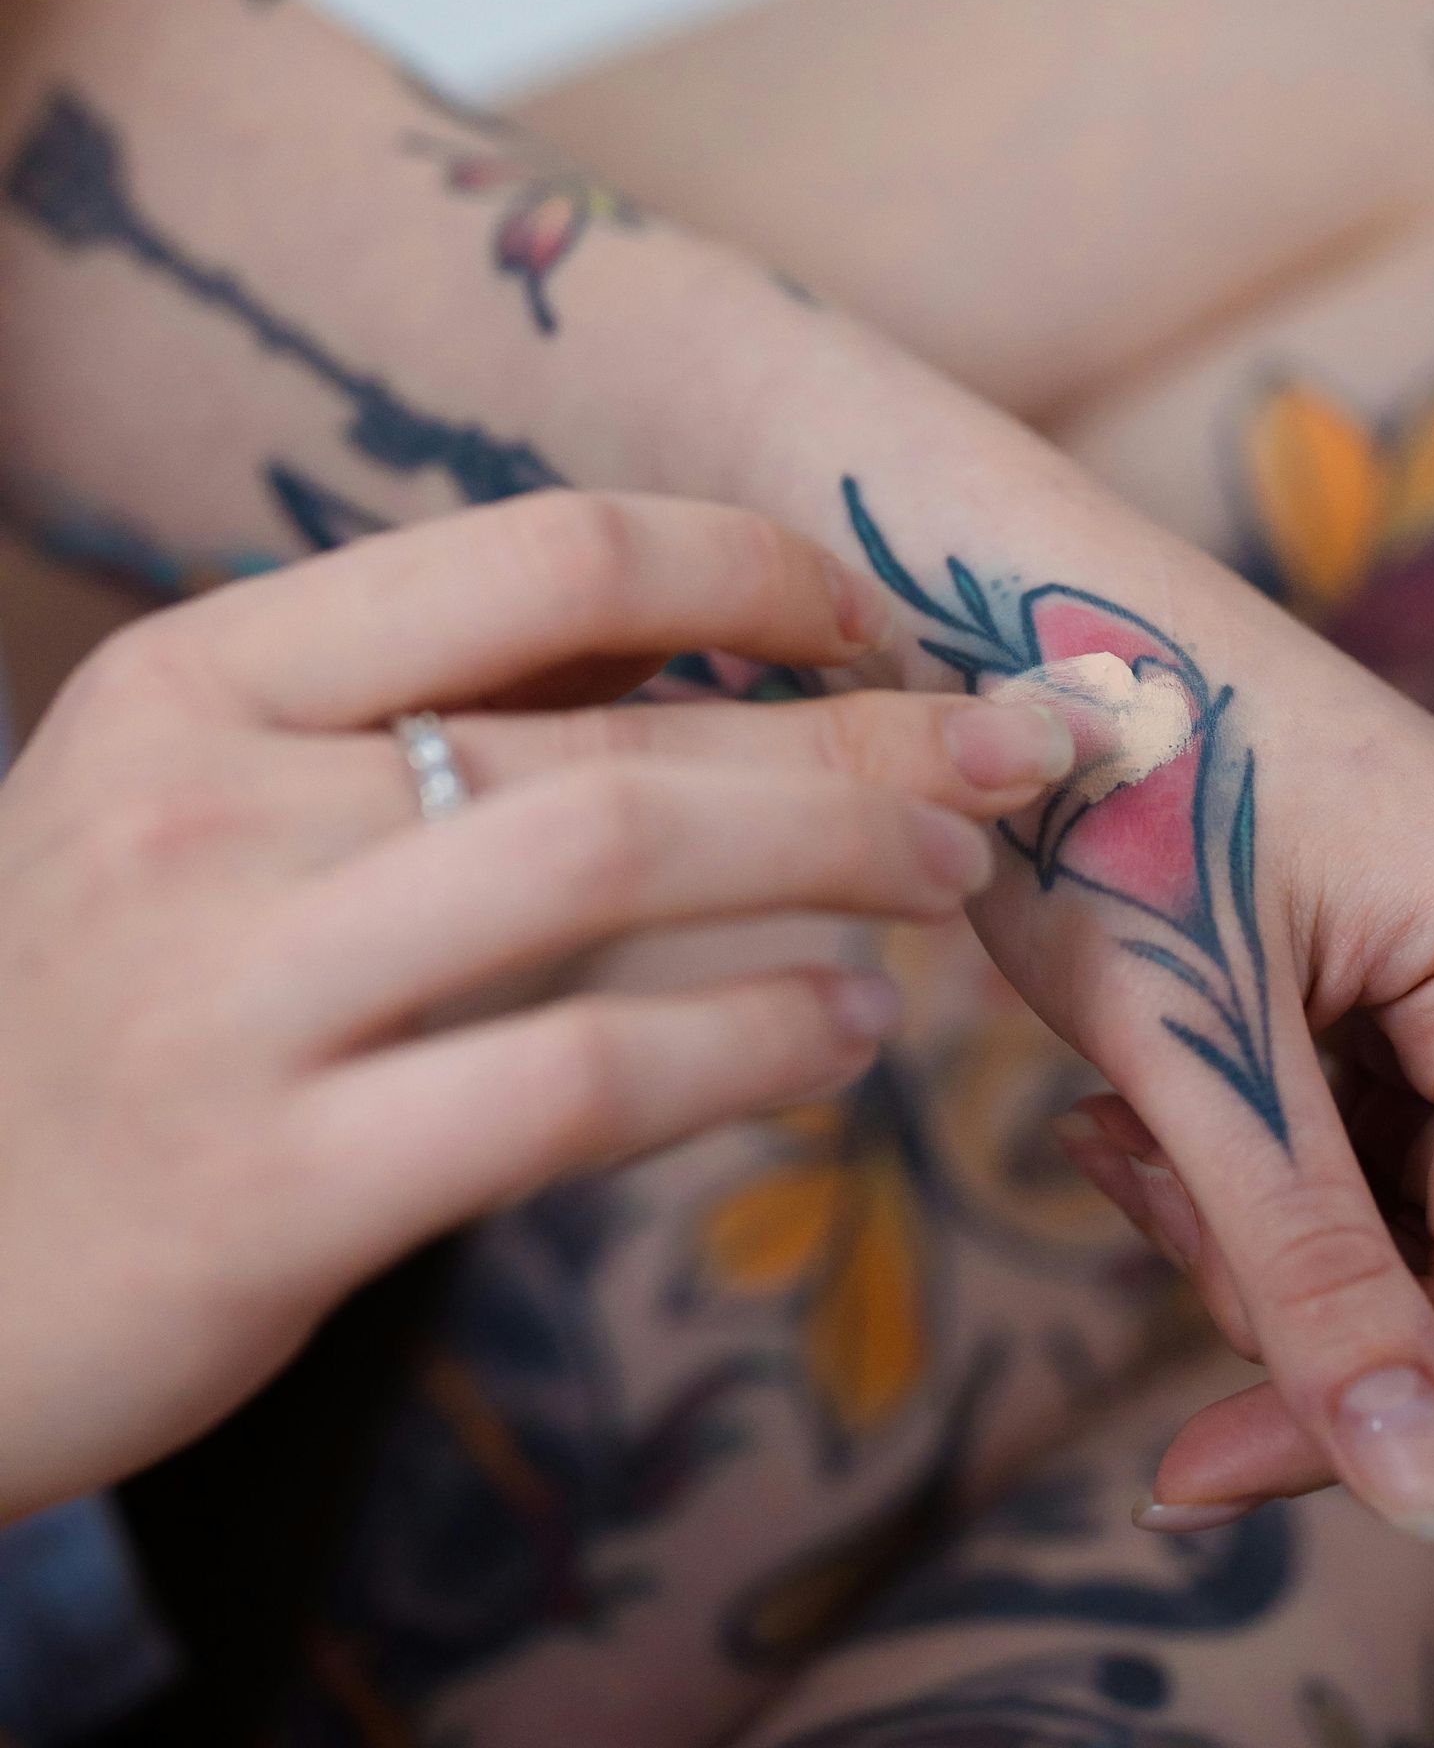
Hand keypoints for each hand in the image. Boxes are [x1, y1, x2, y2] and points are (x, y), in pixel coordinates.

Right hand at [0, 490, 1071, 1524]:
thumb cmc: (97, 1009)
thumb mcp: (194, 805)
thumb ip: (413, 712)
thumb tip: (701, 632)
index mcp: (200, 675)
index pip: (540, 553)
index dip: (749, 570)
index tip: (870, 614)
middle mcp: (205, 807)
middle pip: (618, 726)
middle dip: (864, 729)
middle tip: (1022, 749)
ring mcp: (227, 1000)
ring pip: (616, 867)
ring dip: (837, 859)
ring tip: (960, 880)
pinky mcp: (265, 1194)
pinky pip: (574, 1082)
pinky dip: (749, 1043)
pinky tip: (844, 1033)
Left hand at [1000, 616, 1433, 1537]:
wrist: (990, 596)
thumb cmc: (1083, 779)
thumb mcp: (1189, 1042)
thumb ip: (1308, 1264)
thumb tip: (1431, 1500)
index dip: (1358, 1401)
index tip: (1182, 1466)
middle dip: (1292, 1278)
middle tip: (1129, 1179)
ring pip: (1404, 1192)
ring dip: (1254, 1210)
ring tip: (1121, 1119)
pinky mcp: (1401, 932)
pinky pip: (1362, 1115)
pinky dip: (1250, 1142)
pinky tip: (1144, 1088)